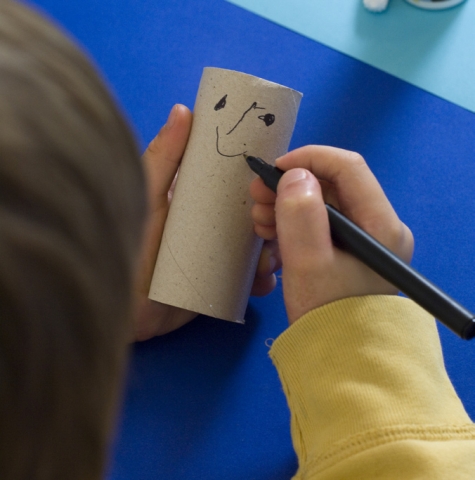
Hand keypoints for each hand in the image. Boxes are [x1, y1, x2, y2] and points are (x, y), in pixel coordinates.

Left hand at [134, 104, 280, 340]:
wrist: (124, 309)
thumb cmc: (130, 245)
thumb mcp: (148, 199)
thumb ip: (163, 159)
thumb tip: (184, 110)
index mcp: (198, 200)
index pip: (236, 183)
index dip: (258, 179)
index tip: (277, 177)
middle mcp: (214, 226)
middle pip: (255, 215)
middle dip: (273, 220)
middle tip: (273, 228)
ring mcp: (220, 256)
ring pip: (260, 248)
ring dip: (273, 251)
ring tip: (268, 262)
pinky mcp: (223, 285)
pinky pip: (252, 280)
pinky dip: (263, 280)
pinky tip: (263, 283)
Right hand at [250, 146, 413, 323]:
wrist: (341, 363)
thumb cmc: (328, 315)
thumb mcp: (309, 265)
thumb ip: (302, 217)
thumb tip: (294, 176)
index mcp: (380, 225)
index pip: (348, 168)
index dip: (309, 159)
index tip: (273, 169)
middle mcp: (376, 227)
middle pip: (331, 187)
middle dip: (290, 187)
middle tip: (255, 197)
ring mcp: (361, 242)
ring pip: (320, 206)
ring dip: (286, 207)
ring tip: (259, 222)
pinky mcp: (346, 255)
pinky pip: (317, 227)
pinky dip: (292, 226)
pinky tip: (270, 237)